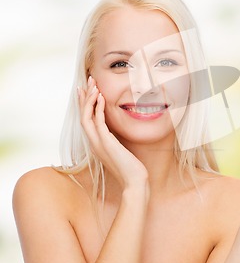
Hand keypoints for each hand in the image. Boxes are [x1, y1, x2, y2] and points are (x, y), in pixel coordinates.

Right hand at [78, 75, 148, 189]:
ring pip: (86, 117)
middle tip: (87, 80)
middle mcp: (93, 142)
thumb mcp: (121, 150)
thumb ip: (116, 140)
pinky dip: (98, 108)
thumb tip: (118, 132)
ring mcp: (98, 143)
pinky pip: (98, 122)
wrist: (134, 181)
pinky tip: (102, 97)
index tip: (86, 89)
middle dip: (85, 96)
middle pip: (83, 115)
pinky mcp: (106, 143)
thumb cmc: (131, 168)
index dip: (85, 103)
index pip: (86, 119)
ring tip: (93, 85)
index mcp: (96, 143)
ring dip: (89, 99)